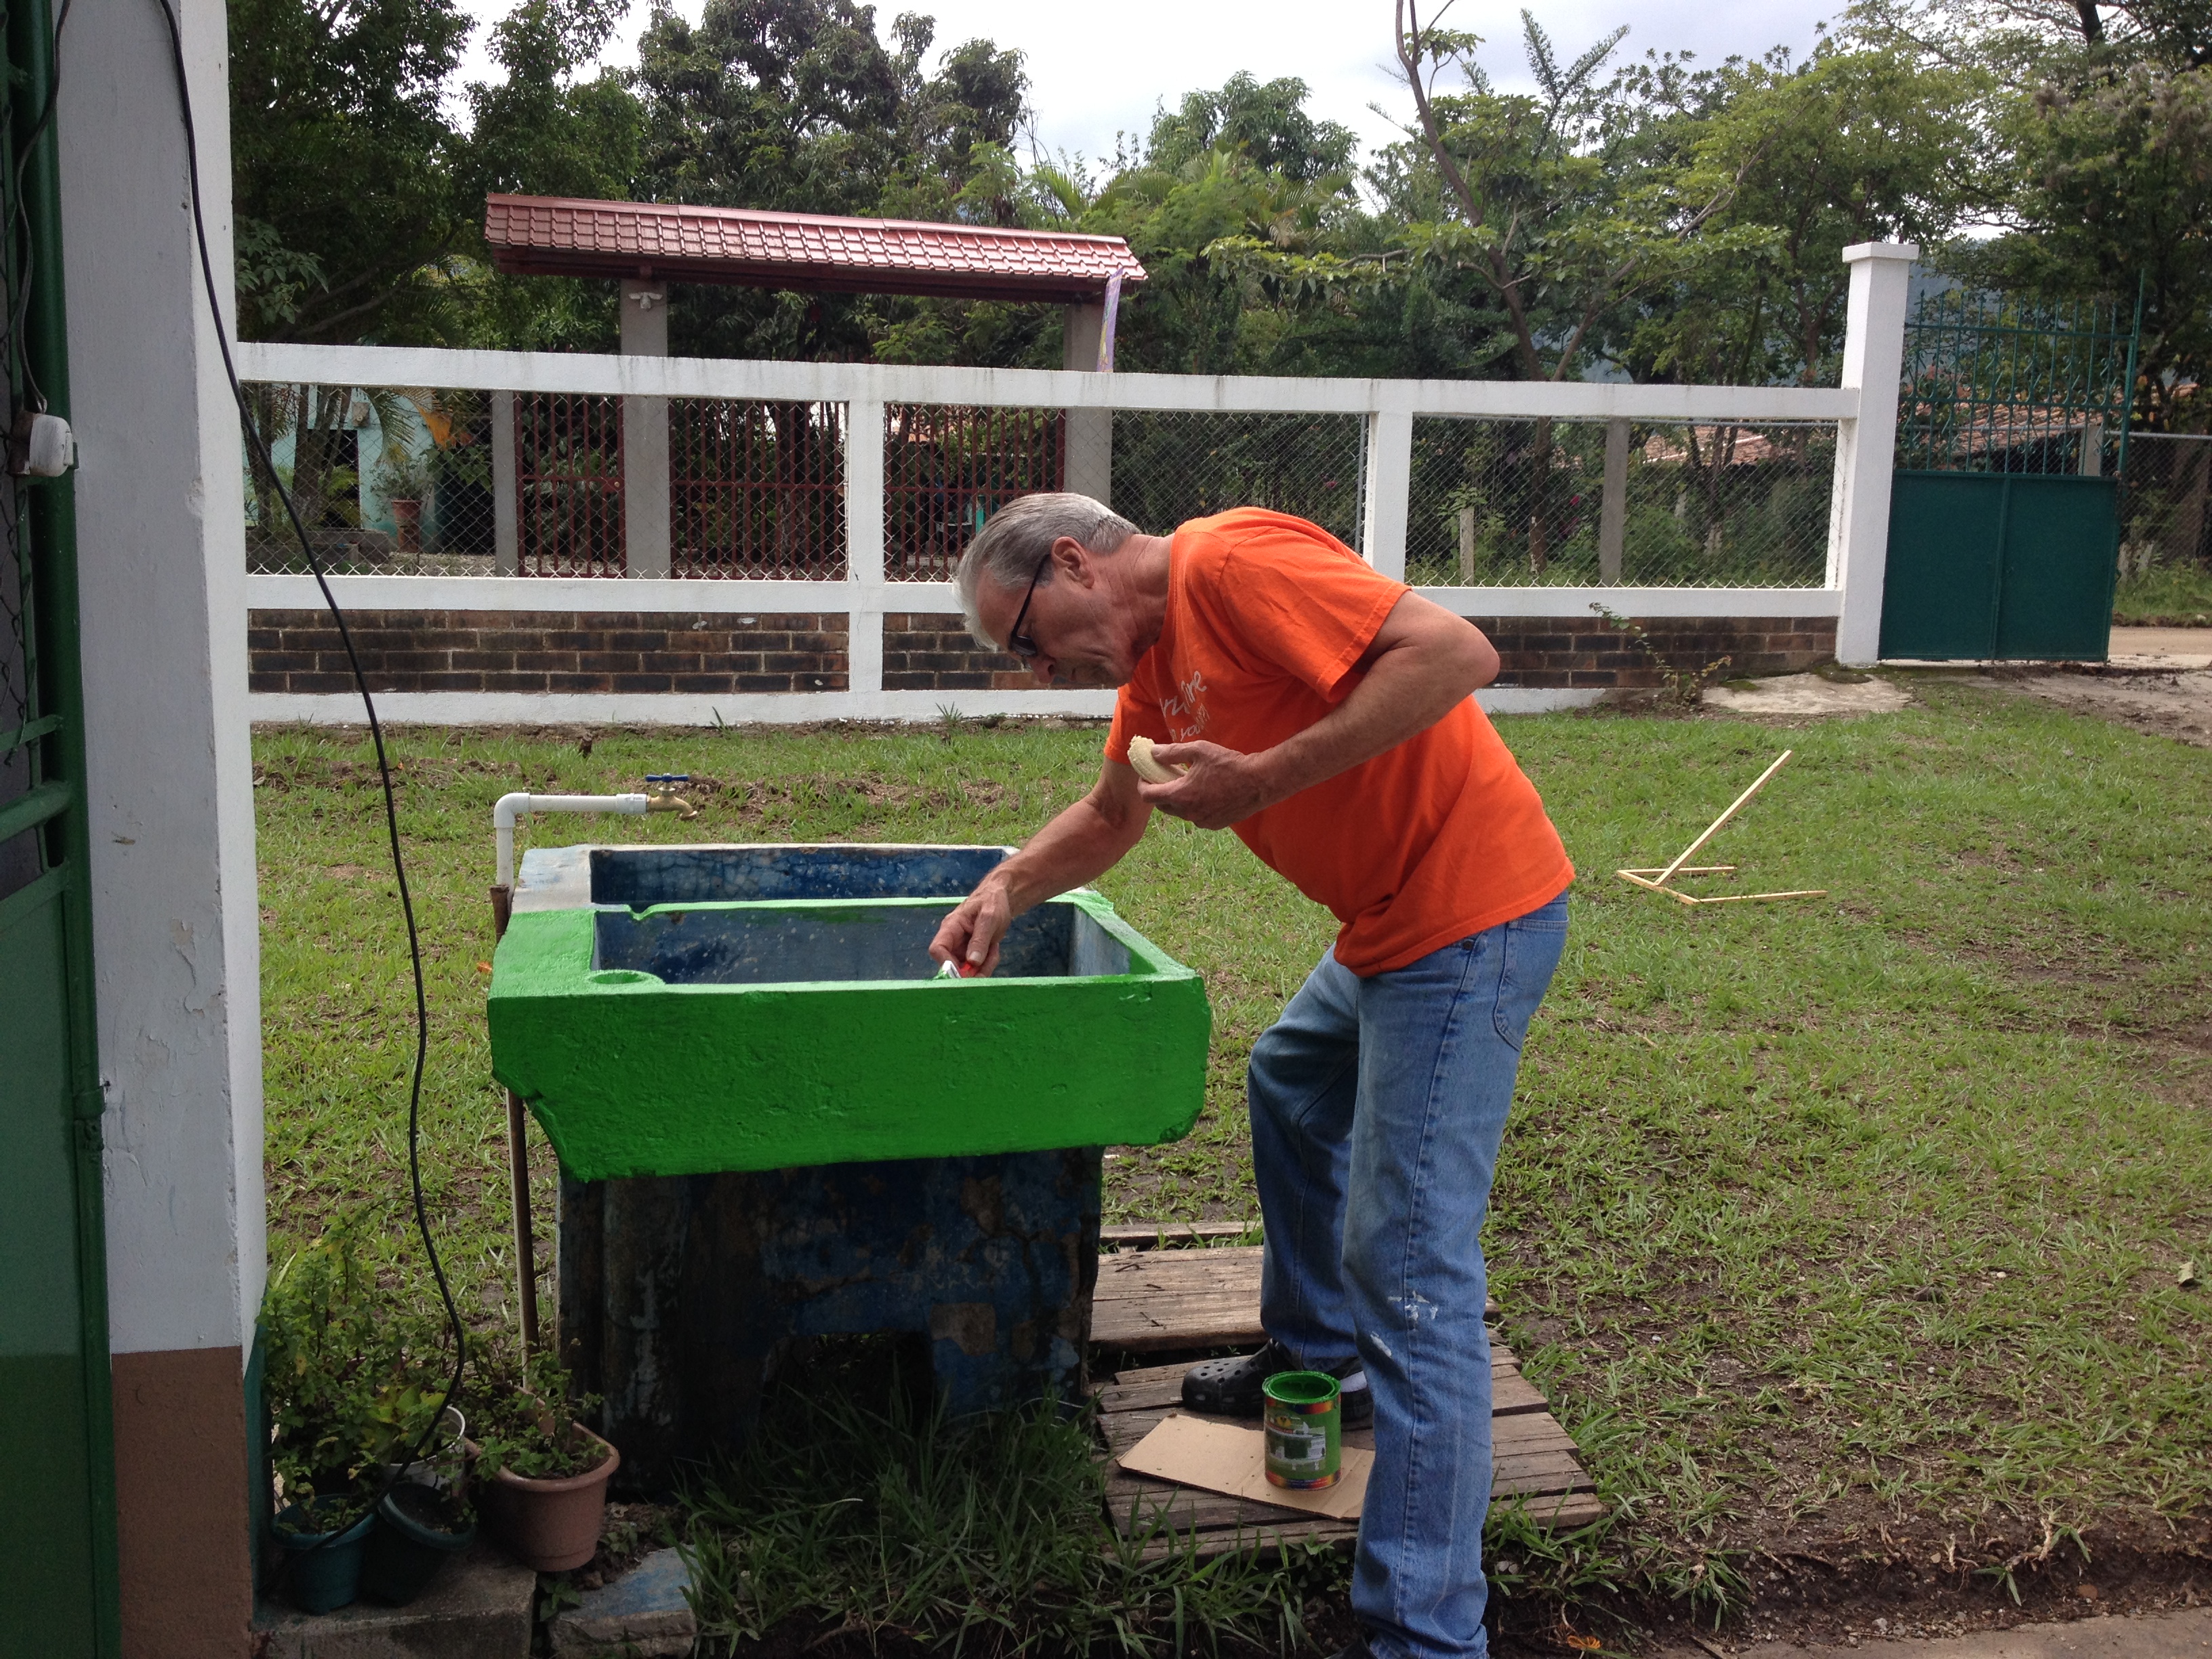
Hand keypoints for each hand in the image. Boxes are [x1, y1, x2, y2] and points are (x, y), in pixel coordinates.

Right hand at [929, 878, 1012, 976]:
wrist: (1001, 899)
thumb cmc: (992, 902)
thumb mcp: (989, 917)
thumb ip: (980, 939)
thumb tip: (972, 962)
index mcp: (951, 927)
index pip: (937, 949)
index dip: (946, 964)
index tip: (964, 972)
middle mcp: (953, 940)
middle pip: (952, 965)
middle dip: (970, 970)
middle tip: (988, 963)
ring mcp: (962, 949)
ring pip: (967, 971)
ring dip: (982, 967)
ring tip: (994, 949)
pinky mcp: (972, 954)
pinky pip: (977, 968)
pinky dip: (987, 964)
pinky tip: (994, 949)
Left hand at [1135, 740, 1279, 829]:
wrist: (1259, 781)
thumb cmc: (1229, 763)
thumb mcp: (1198, 750)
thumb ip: (1172, 752)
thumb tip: (1153, 752)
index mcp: (1181, 795)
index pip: (1148, 796)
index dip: (1143, 785)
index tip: (1146, 776)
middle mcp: (1188, 813)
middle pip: (1162, 806)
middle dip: (1159, 792)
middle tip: (1166, 778)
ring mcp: (1202, 821)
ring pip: (1179, 813)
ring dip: (1177, 800)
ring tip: (1187, 783)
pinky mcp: (1214, 825)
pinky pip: (1196, 817)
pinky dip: (1193, 807)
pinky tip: (1204, 793)